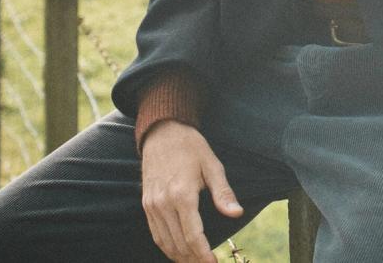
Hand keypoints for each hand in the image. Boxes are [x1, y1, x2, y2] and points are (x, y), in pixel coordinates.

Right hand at [141, 120, 242, 261]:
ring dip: (179, 256)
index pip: (192, 235)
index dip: (203, 254)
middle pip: (178, 243)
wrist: (162, 133)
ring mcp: (152, 205)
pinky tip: (178, 251)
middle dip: (193, 259)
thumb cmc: (191, 147)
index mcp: (182, 194)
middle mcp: (163, 203)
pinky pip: (155, 233)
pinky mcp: (146, 204)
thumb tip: (236, 213)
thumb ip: (223, 192)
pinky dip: (166, 246)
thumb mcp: (212, 165)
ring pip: (164, 242)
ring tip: (194, 262)